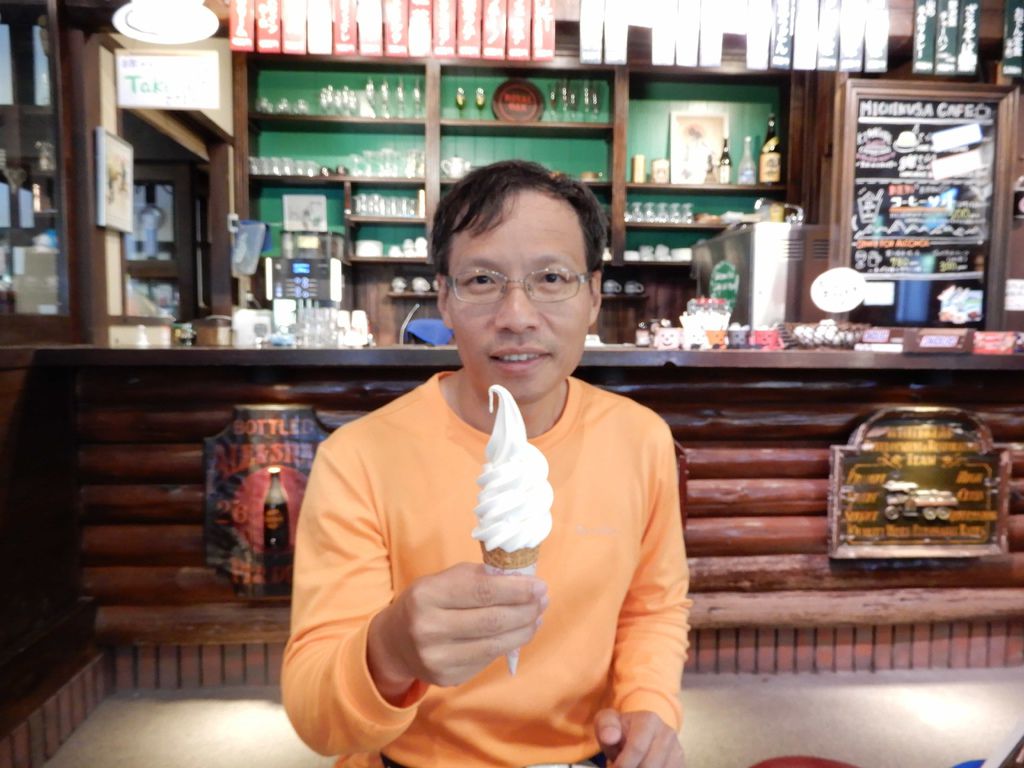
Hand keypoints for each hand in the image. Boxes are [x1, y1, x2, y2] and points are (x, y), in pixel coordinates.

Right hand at [367, 563, 546, 700]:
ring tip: (536, 616)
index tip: (539, 585)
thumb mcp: (442, 580)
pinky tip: (517, 633)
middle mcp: (428, 629)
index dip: (516, 590)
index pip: (482, 591)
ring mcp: (437, 658)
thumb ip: (478, 578)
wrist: (395, 643)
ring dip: (523, 630)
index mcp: (427, 595)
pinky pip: (487, 659)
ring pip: (494, 645)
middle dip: (525, 610)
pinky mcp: (447, 678)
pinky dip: (507, 645)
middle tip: (543, 600)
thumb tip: (523, 582)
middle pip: (492, 621)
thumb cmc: (427, 602)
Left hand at [595, 709, 684, 767]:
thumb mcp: (606, 724)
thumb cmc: (619, 731)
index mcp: (649, 720)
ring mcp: (677, 750)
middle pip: (650, 765)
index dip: (623, 764)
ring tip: (632, 766)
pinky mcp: (681, 763)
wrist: (637, 734)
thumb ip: (605, 727)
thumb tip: (610, 736)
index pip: (637, 748)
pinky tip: (640, 767)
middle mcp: (667, 733)